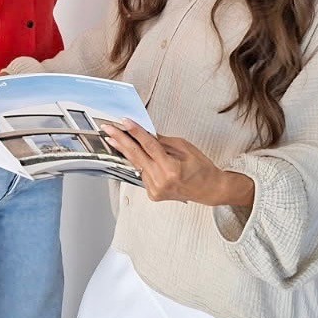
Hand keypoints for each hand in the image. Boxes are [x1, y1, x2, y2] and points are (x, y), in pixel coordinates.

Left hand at [99, 120, 250, 206]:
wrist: (209, 189)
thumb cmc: (201, 168)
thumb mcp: (185, 148)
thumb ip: (162, 141)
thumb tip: (144, 132)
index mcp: (171, 168)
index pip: (149, 146)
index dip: (135, 132)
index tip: (125, 122)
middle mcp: (161, 181)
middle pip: (136, 156)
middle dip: (120, 140)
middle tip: (108, 128)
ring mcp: (155, 190)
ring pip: (137, 165)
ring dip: (126, 151)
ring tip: (114, 138)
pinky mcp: (153, 195)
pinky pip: (142, 174)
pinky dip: (139, 163)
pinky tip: (137, 156)